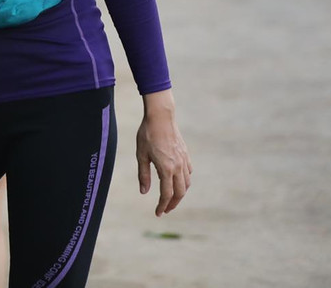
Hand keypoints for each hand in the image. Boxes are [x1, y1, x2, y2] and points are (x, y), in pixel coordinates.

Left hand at [137, 91, 191, 216]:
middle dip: (173, 204)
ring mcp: (184, 161)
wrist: (161, 117)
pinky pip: (188, 173)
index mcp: (166, 169)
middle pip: (180, 193)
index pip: (167, 194)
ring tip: (171, 197)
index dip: (162, 205)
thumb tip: (144, 192)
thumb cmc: (147, 135)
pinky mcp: (186, 154)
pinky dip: (184, 181)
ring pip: (186, 184)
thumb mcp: (141, 155)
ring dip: (180, 193)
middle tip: (165, 210)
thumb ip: (143, 175)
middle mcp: (178, 167)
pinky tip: (178, 181)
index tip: (158, 213)